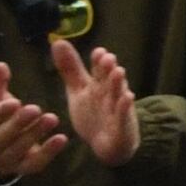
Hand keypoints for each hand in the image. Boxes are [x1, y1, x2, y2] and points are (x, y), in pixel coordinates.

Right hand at [0, 61, 69, 183]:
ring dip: (35, 135)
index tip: (15, 102)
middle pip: (0, 138)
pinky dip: (49, 153)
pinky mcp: (23, 168)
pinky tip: (62, 138)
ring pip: (18, 151)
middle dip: (17, 124)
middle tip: (35, 109)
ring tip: (52, 118)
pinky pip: (35, 164)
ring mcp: (5, 161)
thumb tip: (0, 66)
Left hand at [50, 40, 137, 169]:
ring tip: (119, 72)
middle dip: (108, 69)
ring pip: (118, 94)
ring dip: (119, 83)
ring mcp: (117, 109)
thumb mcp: (79, 90)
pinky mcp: (122, 125)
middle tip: (107, 57)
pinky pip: (123, 116)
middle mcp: (110, 94)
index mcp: (99, 85)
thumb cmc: (94, 114)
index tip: (98, 52)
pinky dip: (125, 107)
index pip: (99, 70)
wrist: (108, 144)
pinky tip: (127, 98)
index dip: (99, 61)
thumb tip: (58, 41)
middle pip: (109, 79)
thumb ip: (71, 68)